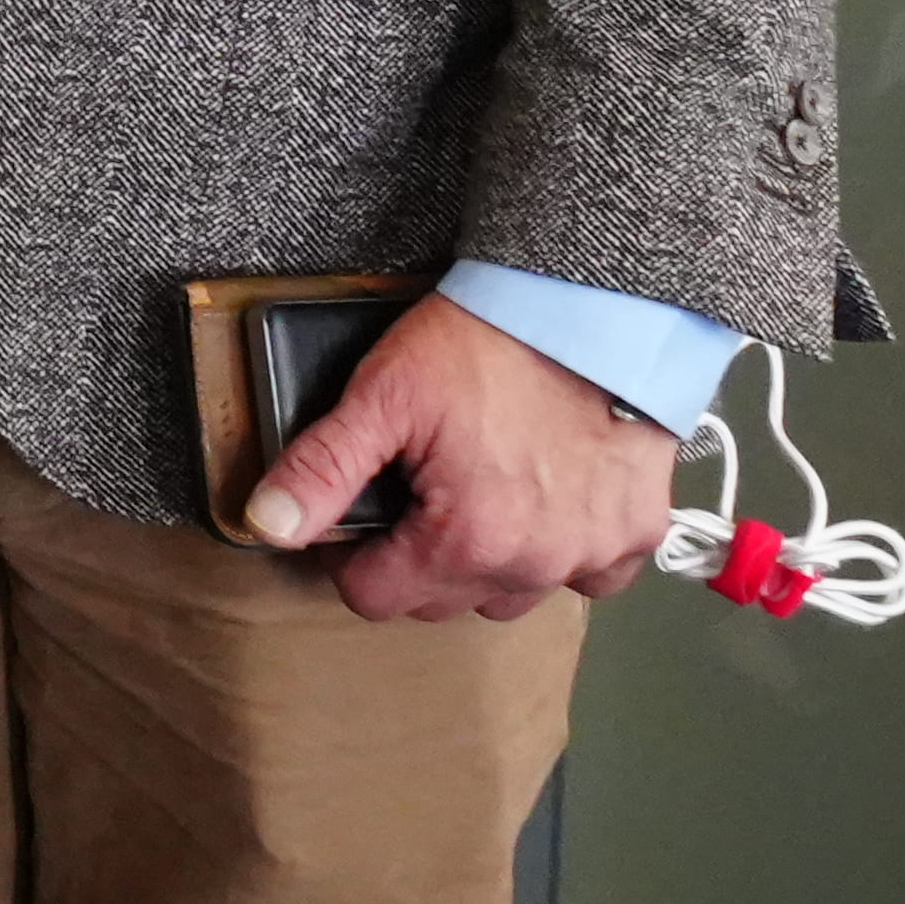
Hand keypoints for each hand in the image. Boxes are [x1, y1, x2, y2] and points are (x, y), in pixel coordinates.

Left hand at [246, 290, 678, 620]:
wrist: (589, 304)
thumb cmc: (489, 343)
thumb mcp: (384, 395)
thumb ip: (322, 468)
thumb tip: (267, 524)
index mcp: (465, 542)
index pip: (376, 597)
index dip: (351, 556)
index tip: (358, 516)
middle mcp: (533, 565)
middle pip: (443, 600)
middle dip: (416, 558)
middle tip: (418, 490)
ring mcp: (592, 553)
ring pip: (513, 593)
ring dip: (489, 560)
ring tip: (478, 493)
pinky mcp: (637, 531)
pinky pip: (592, 575)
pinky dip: (567, 552)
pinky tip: (548, 505)